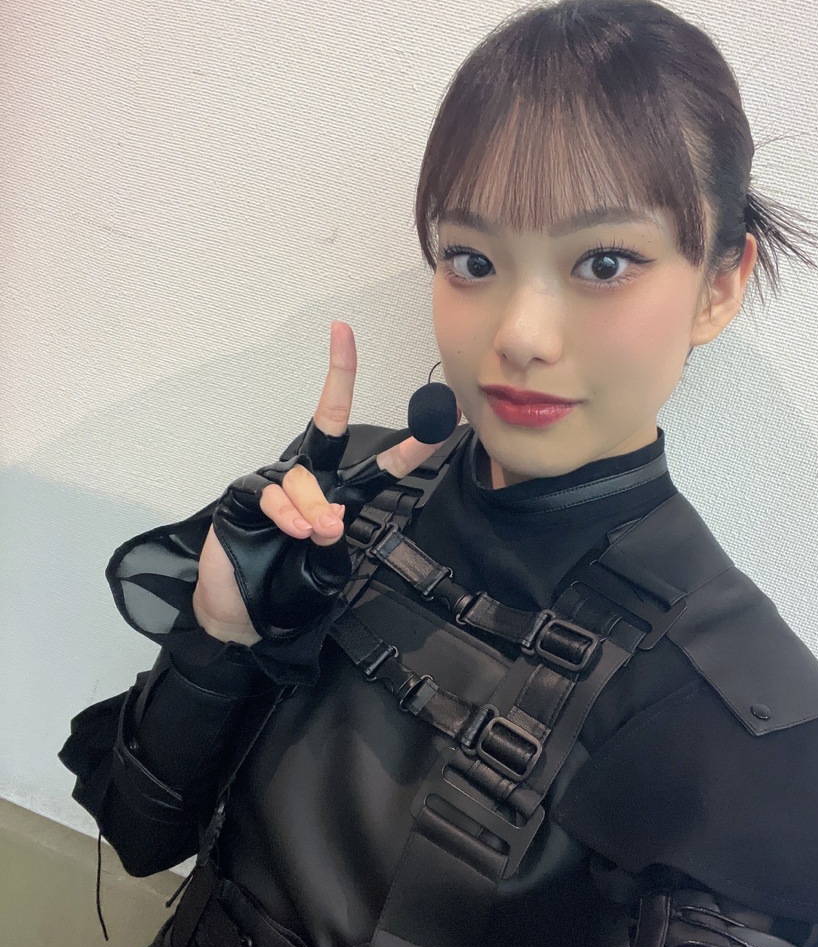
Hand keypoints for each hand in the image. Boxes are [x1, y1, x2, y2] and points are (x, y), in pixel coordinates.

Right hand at [193, 321, 452, 643]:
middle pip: (328, 419)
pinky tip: (294, 531)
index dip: (413, 444)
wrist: (242, 611)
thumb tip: (329, 517)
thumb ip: (332, 541)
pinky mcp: (247, 493)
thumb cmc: (287, 585)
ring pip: (305, 478)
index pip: (381, 465)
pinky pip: (274, 493)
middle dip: (339, 374)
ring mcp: (277, 483)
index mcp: (338, 494)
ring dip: (313, 508)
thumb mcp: (325, 568)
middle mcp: (309, 479)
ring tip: (315, 535)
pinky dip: (287, 513)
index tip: (446, 414)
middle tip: (344, 335)